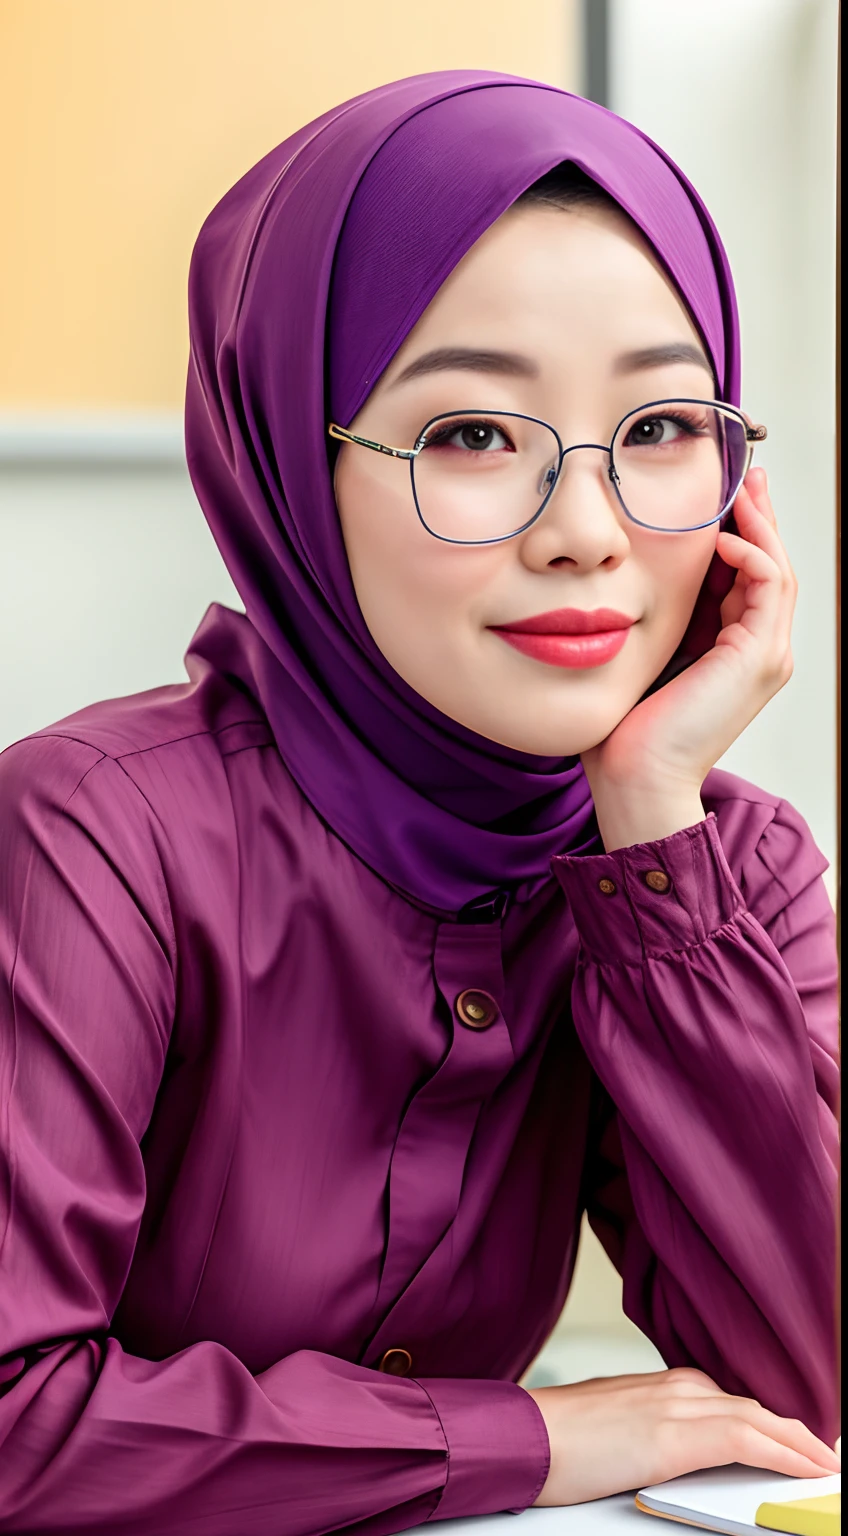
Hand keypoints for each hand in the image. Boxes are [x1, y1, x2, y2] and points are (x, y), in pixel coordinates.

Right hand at [524, 1367, 840, 1506]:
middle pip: (753, 1409)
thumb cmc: (557, 1440)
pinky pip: (748, 1440)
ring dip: (798, 1444)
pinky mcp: (675, 1435)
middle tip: (823, 1456)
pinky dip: (785, 1452)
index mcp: (663, 1384)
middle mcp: (676, 1386)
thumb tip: (678, 1453)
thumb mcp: (616, 1428)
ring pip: (758, 1420)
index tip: (797, 1443)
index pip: (734, 1404)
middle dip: (793, 1435)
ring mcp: (677, 1406)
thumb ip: (653, 1431)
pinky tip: (807, 1466)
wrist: (523, 1437)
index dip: (772, 1426)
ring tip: (825, 1465)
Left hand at [581, 468, 795, 805]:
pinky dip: (752, 555)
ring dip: (760, 525)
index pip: (747, 577)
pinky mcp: (758, 658)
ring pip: (777, 571)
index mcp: (734, 650)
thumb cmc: (625, 729)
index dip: (740, 532)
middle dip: (760, 518)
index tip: (723, 495)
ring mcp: (764, 656)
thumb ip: (651, 619)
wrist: (634, 777)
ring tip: (743, 489)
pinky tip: (724, 538)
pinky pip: (769, 587)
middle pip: (770, 567)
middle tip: (747, 476)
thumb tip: (628, 578)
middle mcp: (758, 652)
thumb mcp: (641, 654)